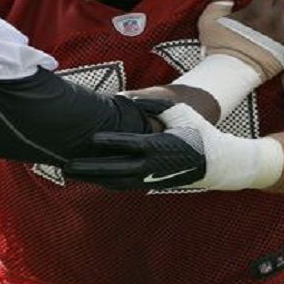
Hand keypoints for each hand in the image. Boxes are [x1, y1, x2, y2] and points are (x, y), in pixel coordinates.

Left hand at [64, 103, 283, 190]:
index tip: (90, 138)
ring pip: (114, 181)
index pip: (130, 145)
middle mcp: (152, 166)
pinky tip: (86, 176)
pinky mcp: (149, 185)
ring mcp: (150, 179)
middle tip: (66, 163)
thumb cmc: (198, 132)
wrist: (218, 164)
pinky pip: (121, 185)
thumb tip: (127, 98)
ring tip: (68, 171)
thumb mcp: (180, 112)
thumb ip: (154, 104)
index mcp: (160, 147)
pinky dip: (102, 181)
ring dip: (91, 177)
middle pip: (115, 169)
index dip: (109, 142)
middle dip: (89, 168)